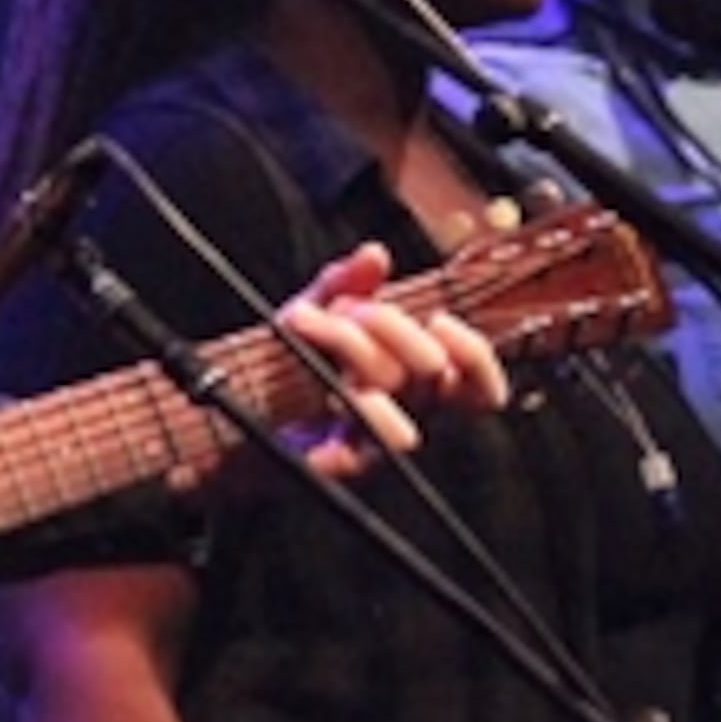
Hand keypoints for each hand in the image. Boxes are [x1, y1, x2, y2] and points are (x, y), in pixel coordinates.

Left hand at [270, 241, 509, 477]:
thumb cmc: (291, 361)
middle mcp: (405, 414)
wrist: (242, 408)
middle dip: (388, 324)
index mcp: (417, 380)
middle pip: (426, 371)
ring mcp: (375, 442)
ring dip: (357, 355)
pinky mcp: (339, 466)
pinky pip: (353, 456)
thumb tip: (374, 255)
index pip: (478, 386)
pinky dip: (337, 414)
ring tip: (315, 326)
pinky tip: (318, 388)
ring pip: (399, 413)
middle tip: (345, 306)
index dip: (474, 357)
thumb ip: (347, 283)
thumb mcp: (316, 311)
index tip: (439, 321)